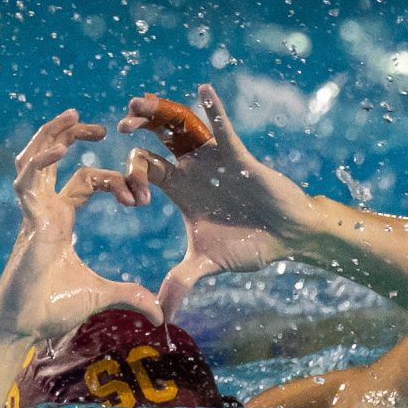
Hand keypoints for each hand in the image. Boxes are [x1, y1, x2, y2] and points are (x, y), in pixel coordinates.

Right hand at [0, 109, 161, 340]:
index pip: (83, 180)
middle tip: (100, 125)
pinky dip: (40, 162)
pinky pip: (29, 183)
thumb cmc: (50, 311)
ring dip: (51, 135)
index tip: (139, 197)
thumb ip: (129, 296)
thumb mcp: (100, 296)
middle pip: (53, 159)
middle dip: (71, 135)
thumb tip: (158, 313)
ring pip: (35, 160)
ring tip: (71, 114)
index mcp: (60, 220)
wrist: (22, 329)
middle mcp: (44, 210)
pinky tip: (59, 147)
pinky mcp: (27, 224)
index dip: (111, 179)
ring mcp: (33, 214)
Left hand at [117, 84, 316, 315]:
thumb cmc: (249, 245)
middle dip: (137, 127)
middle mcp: (192, 167)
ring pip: (182, 125)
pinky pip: (222, 128)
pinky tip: (202, 90)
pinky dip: (213, 110)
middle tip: (119, 126)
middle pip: (155, 136)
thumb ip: (181, 282)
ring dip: (160, 112)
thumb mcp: (207, 264)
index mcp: (178, 187)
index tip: (134, 201)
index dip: (130, 177)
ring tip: (139, 102)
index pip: (143, 168)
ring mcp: (213, 158)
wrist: (287, 238)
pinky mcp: (237, 156)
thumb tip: (162, 316)